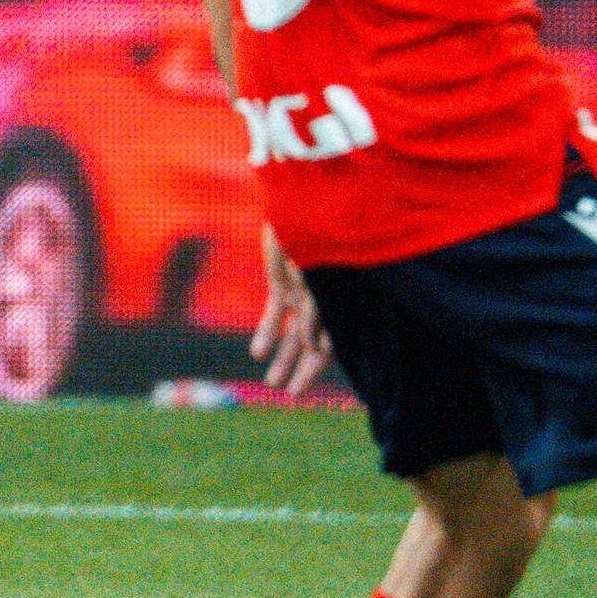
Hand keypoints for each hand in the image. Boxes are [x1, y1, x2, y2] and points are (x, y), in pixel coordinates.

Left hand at [248, 231, 329, 395]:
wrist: (300, 203)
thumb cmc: (319, 235)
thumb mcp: (318, 275)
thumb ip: (316, 311)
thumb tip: (313, 347)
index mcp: (339, 301)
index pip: (332, 343)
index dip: (316, 366)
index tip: (300, 388)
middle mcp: (322, 301)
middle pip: (312, 345)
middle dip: (300, 369)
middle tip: (289, 394)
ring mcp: (300, 291)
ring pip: (291, 333)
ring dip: (282, 357)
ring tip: (270, 382)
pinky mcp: (281, 281)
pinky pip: (274, 313)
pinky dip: (266, 333)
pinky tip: (257, 353)